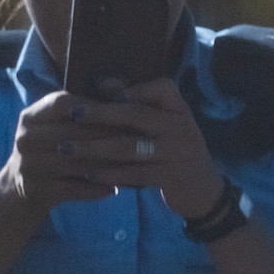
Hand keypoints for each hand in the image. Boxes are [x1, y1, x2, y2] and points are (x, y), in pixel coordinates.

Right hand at [2, 90, 121, 213]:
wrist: (18, 188)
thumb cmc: (49, 149)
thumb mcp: (55, 125)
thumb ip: (83, 107)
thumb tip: (118, 84)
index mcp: (31, 117)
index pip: (63, 103)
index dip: (93, 107)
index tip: (121, 112)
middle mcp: (26, 139)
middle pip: (73, 134)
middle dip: (108, 137)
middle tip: (136, 140)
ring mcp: (29, 165)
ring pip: (76, 163)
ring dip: (106, 165)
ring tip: (131, 165)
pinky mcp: (36, 190)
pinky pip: (73, 188)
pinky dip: (95, 188)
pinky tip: (114, 187)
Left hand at [58, 76, 223, 218]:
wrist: (205, 190)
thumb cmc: (176, 150)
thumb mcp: (169, 125)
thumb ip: (143, 105)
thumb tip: (106, 83)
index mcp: (179, 109)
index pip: (161, 88)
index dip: (131, 87)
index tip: (100, 87)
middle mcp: (180, 127)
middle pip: (136, 115)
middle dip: (101, 113)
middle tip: (73, 113)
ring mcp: (176, 153)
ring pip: (129, 147)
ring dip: (95, 147)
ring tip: (68, 148)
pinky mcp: (169, 177)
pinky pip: (134, 174)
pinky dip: (109, 173)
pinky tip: (88, 173)